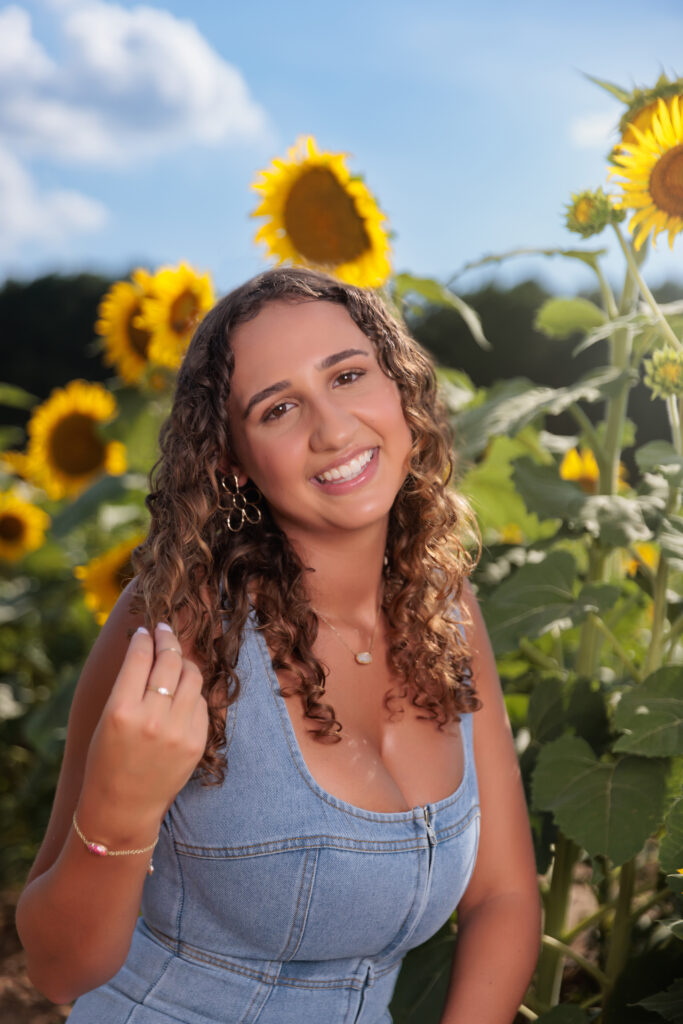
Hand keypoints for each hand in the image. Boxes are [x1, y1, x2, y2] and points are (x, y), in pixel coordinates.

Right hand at [78, 623, 208, 843]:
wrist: (124, 807)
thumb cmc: (108, 760)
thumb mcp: (107, 719)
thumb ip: (129, 685)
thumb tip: (150, 647)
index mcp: (121, 711)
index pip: (140, 657)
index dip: (144, 638)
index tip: (146, 630)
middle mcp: (152, 719)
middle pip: (169, 661)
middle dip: (167, 639)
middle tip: (164, 631)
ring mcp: (178, 731)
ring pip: (192, 677)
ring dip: (184, 662)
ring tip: (175, 659)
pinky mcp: (197, 742)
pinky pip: (200, 702)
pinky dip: (191, 692)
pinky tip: (181, 692)